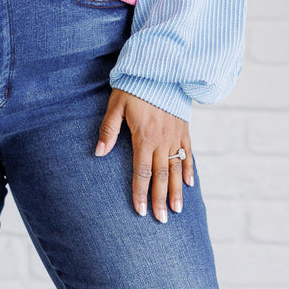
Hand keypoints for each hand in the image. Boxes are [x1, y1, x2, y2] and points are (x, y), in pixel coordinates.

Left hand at [94, 88, 193, 222]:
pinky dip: (189, 169)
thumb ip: (108, 130)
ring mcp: (175, 136)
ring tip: (178, 210)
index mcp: (144, 138)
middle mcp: (162, 141)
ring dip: (177, 190)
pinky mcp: (184, 129)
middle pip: (161, 176)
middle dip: (160, 200)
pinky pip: (188, 153)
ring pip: (177, 169)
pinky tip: (189, 183)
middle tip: (162, 220)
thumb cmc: (134, 86)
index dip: (140, 193)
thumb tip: (98, 153)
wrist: (161, 69)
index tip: (141, 211)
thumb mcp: (116, 105)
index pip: (141, 173)